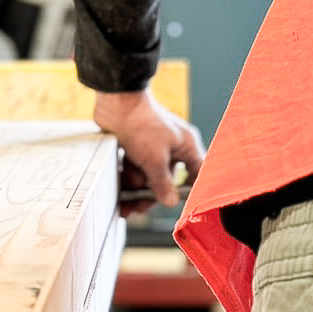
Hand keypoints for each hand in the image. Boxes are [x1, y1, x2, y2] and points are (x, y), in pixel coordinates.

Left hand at [93, 88, 205, 214]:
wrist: (115, 102)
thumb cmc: (142, 124)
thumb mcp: (154, 159)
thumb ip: (163, 183)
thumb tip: (171, 202)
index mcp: (185, 146)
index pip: (196, 172)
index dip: (190, 190)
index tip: (178, 206)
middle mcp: (171, 147)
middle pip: (166, 179)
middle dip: (151, 196)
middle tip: (137, 209)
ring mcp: (151, 146)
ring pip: (147, 175)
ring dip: (135, 191)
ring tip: (123, 206)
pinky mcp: (134, 146)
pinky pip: (133, 168)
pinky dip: (126, 179)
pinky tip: (117, 193)